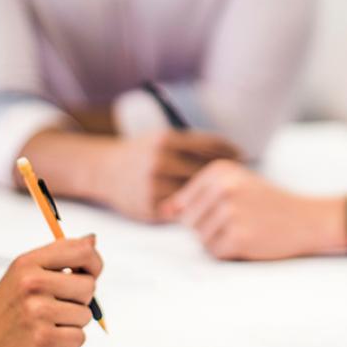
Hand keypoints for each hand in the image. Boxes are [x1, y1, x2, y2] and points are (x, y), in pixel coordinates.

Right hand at [0, 236, 103, 346]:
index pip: (82, 251)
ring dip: (71, 324)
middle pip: (88, 286)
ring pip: (85, 315)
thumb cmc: (6, 312)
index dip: (94, 263)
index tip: (88, 274)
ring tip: (45, 325)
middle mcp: (32, 283)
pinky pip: (79, 338)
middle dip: (78, 300)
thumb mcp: (22, 275)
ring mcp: (38, 311)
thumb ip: (58, 256)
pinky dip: (67, 343)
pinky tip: (46, 341)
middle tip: (54, 308)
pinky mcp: (44, 339)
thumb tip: (92, 239)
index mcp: (28, 263)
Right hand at [93, 131, 241, 221]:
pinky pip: (181, 210)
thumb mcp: (163, 137)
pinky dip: (195, 208)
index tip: (242, 155)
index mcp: (166, 140)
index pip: (208, 145)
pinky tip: (207, 206)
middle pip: (205, 170)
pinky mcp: (151, 208)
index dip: (229, 150)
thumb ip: (192, 143)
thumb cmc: (142, 152)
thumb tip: (230, 151)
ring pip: (195, 193)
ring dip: (212, 194)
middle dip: (224, 174)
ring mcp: (154, 186)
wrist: (104, 170)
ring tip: (229, 193)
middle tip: (241, 177)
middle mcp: (160, 162)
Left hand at [168, 160, 340, 259]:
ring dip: (220, 240)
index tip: (231, 208)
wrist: (307, 219)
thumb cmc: (269, 203)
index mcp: (220, 169)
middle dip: (209, 227)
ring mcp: (231, 212)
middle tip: (241, 220)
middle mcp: (223, 187)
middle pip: (188, 221)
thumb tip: (162, 212)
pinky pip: (215, 252)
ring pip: (200, 238)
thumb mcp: (235, 184)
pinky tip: (250, 239)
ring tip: (247, 228)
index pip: (183, 201)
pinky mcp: (238, 237)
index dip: (204, 212)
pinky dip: (230, 252)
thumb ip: (198, 195)